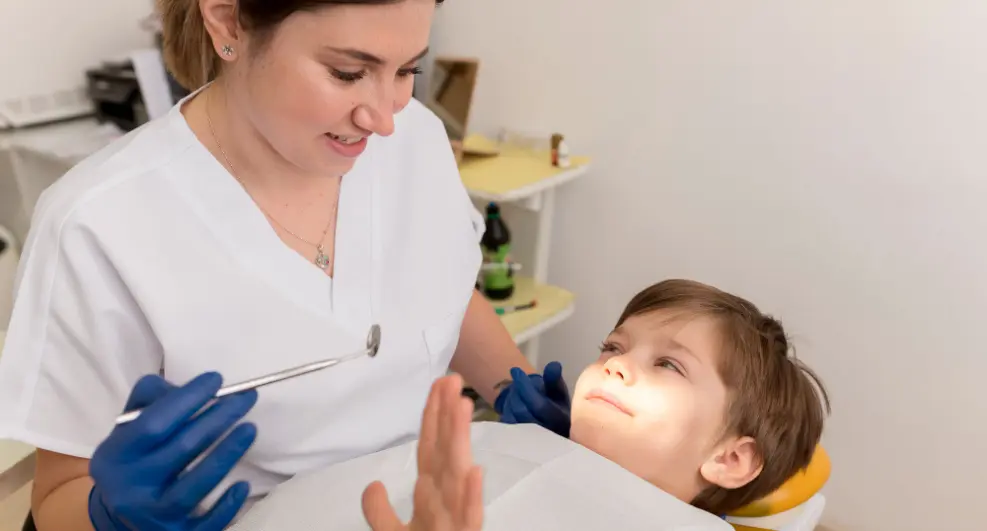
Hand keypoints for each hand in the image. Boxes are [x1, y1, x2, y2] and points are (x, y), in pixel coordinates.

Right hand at [88, 372, 258, 530]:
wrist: (124, 511)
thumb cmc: (137, 455)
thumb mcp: (130, 426)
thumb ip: (153, 398)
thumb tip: (193, 388)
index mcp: (115, 456)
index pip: (153, 424)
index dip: (186, 399)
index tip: (216, 379)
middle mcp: (129, 488)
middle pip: (180, 450)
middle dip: (217, 419)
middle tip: (246, 398)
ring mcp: (152, 516)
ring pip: (194, 486)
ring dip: (226, 454)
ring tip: (250, 428)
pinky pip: (205, 523)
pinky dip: (226, 505)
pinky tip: (243, 484)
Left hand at [362, 374, 482, 530]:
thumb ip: (380, 512)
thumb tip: (373, 483)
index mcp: (431, 495)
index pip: (430, 448)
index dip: (433, 416)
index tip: (439, 383)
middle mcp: (446, 501)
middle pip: (446, 452)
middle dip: (449, 416)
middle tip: (453, 380)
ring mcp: (456, 519)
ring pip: (458, 476)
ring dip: (461, 442)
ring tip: (463, 407)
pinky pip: (469, 518)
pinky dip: (472, 496)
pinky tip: (475, 472)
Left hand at [494, 361, 571, 437]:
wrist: (549, 425)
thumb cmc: (554, 404)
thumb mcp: (557, 391)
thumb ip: (554, 379)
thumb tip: (554, 365)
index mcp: (560, 419)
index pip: (539, 405)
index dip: (525, 387)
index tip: (515, 370)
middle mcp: (547, 434)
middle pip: (522, 411)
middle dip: (515, 393)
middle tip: (515, 383)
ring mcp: (532, 443)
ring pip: (512, 419)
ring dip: (509, 402)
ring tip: (514, 394)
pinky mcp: (519, 446)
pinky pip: (506, 428)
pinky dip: (505, 413)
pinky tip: (510, 407)